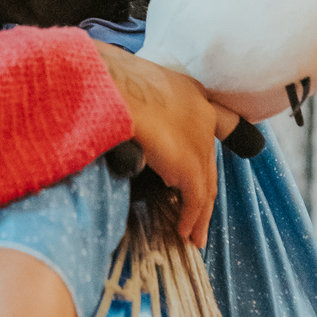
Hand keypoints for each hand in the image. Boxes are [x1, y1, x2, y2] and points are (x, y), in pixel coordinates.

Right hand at [95, 45, 237, 247]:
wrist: (111, 87)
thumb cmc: (109, 82)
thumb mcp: (133, 88)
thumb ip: (143, 109)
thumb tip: (132, 129)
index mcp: (189, 92)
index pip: (206, 123)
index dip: (203, 146)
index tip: (198, 161)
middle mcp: (202, 115)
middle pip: (207, 161)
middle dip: (204, 190)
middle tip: (199, 215)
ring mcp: (200, 141)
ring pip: (206, 184)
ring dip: (200, 213)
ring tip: (193, 234)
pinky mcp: (190, 165)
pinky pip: (195, 198)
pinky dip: (190, 217)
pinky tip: (184, 231)